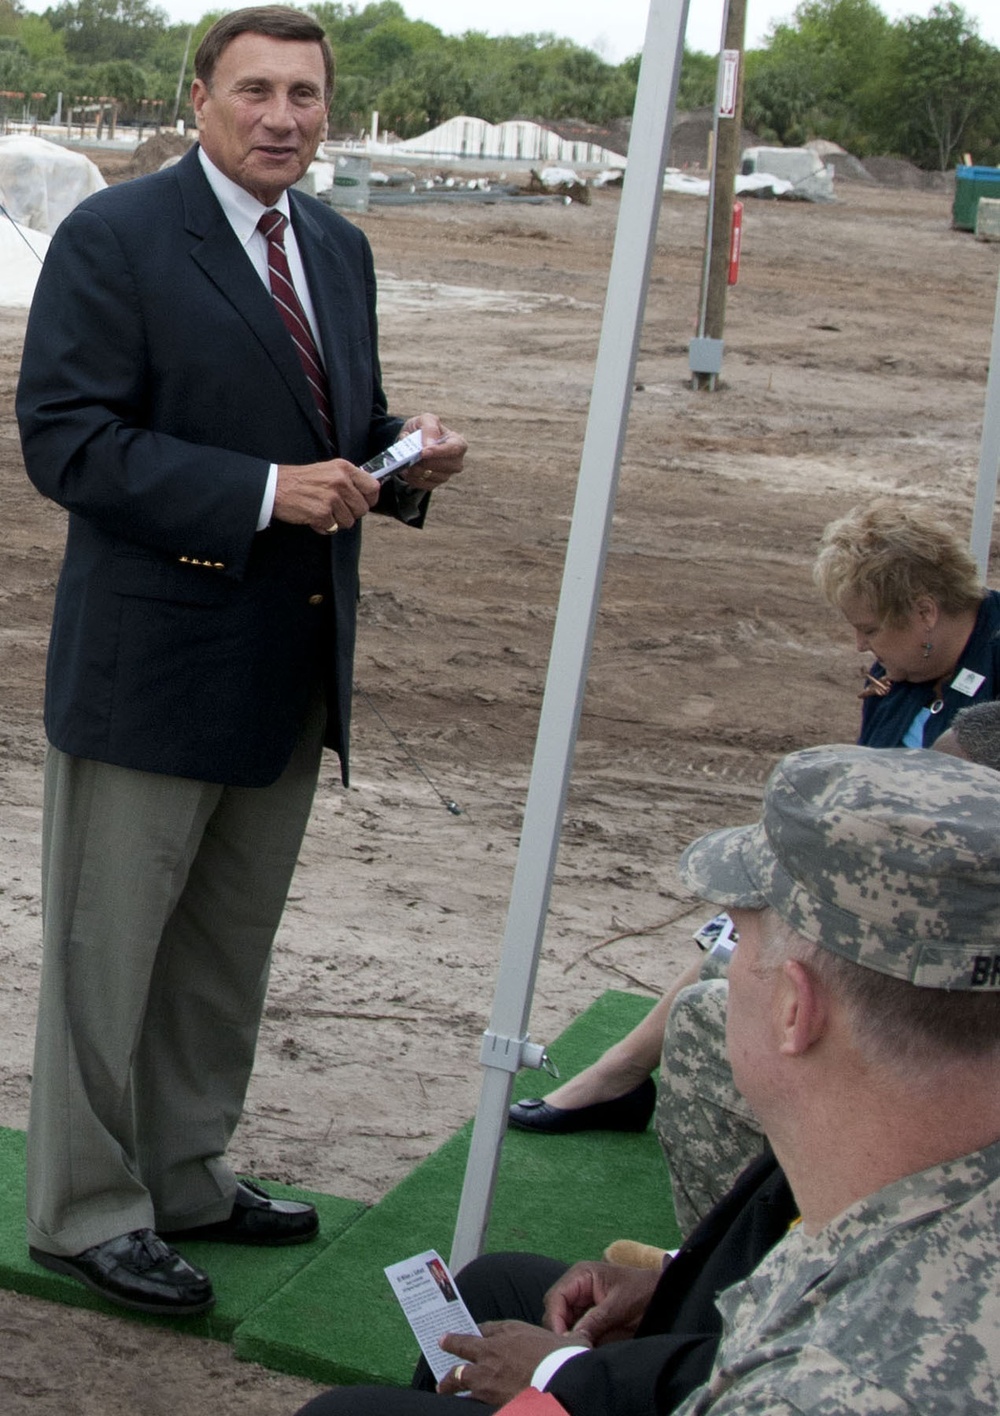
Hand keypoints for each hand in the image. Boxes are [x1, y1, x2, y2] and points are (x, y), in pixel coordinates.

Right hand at [273, 458, 379, 534]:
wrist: (275, 486)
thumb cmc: (300, 480)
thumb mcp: (327, 470)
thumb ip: (347, 480)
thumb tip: (366, 495)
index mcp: (344, 468)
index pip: (373, 487)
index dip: (369, 499)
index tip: (362, 502)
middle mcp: (340, 481)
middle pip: (363, 509)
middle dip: (351, 513)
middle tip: (336, 509)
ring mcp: (331, 498)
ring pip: (349, 521)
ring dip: (337, 521)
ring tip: (322, 510)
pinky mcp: (322, 513)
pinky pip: (333, 528)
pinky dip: (323, 527)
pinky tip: (313, 516)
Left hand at [399, 412, 466, 493]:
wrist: (413, 441)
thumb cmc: (423, 429)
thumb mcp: (425, 419)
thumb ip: (429, 428)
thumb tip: (429, 444)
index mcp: (459, 444)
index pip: (453, 449)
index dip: (438, 452)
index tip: (423, 452)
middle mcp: (456, 462)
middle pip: (441, 466)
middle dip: (423, 461)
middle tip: (410, 454)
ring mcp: (446, 475)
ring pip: (430, 476)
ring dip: (415, 468)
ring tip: (406, 459)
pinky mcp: (435, 484)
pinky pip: (422, 484)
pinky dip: (411, 477)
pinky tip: (406, 468)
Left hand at [437, 1321, 589, 1404]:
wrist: (560, 1382)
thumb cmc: (565, 1358)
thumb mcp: (568, 1340)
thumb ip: (567, 1336)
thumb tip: (578, 1335)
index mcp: (510, 1331)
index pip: (487, 1327)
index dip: (479, 1330)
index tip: (474, 1332)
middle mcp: (493, 1350)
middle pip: (464, 1345)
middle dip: (452, 1345)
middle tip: (441, 1343)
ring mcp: (487, 1376)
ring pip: (458, 1376)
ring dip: (449, 1380)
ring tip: (442, 1385)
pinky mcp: (487, 1398)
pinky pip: (469, 1400)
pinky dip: (464, 1402)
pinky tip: (461, 1405)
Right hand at [544, 1260, 659, 1345]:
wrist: (660, 1293)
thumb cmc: (641, 1291)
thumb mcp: (619, 1306)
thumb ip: (595, 1320)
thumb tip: (572, 1339)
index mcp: (581, 1275)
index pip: (555, 1298)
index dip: (555, 1320)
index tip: (561, 1342)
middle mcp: (576, 1285)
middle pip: (554, 1310)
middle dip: (559, 1329)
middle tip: (569, 1350)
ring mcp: (581, 1299)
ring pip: (562, 1320)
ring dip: (566, 1335)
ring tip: (576, 1350)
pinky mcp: (588, 1313)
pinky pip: (574, 1327)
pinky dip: (576, 1338)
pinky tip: (582, 1347)